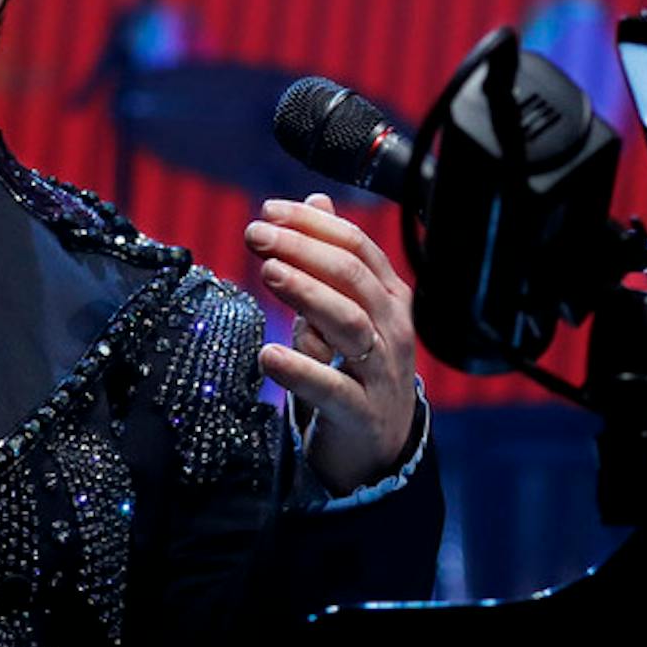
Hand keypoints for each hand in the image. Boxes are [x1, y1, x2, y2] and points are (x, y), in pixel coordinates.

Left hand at [245, 193, 418, 493]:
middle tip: (256, 234)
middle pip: (352, 276)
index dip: (312, 224)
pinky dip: (300, 370)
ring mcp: (381, 372)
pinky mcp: (361, 413)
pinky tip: (267, 355)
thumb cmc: (353, 369)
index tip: (268, 210)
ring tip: (267, 273)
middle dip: (301, 249)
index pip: (356, 247)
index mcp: (387, 298)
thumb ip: (328, 259)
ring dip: (307, 293)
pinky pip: (333, 388)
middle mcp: (391, 329)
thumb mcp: (341, 308)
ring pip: (350, 323)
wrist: (375, 448)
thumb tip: (316, 198)